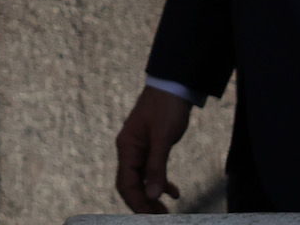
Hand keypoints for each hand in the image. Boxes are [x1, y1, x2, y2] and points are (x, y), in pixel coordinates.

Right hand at [114, 85, 191, 213]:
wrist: (172, 87)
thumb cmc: (166, 108)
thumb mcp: (163, 138)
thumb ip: (157, 167)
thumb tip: (154, 195)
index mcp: (127, 147)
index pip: (126, 183)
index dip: (136, 202)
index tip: (150, 217)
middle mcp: (129, 150)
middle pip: (131, 184)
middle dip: (144, 203)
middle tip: (161, 217)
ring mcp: (139, 149)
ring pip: (141, 180)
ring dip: (152, 197)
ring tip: (166, 211)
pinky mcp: (150, 148)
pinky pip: (150, 171)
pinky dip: (160, 183)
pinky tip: (174, 191)